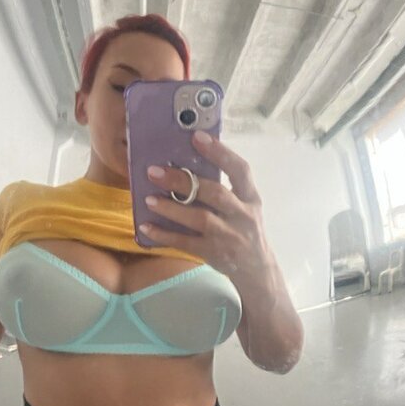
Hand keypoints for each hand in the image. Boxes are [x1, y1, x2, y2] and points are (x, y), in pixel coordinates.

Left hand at [141, 131, 268, 281]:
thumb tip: (185, 164)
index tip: (196, 136)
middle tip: (155, 171)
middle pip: (215, 193)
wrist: (257, 268)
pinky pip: (186, 243)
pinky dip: (165, 235)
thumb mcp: (245, 206)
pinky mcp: (215, 253)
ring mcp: (229, 235)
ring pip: (200, 218)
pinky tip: (147, 227)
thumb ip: (225, 188)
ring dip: (172, 208)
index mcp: (250, 197)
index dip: (220, 152)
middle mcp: (243, 214)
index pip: (240, 169)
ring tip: (149, 199)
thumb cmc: (244, 228)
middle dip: (183, 181)